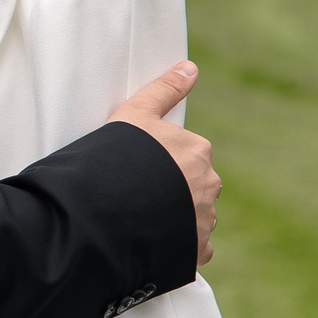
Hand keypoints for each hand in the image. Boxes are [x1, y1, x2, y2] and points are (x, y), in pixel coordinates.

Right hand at [106, 62, 218, 265]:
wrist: (108, 213)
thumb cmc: (118, 158)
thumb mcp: (134, 115)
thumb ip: (163, 91)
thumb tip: (191, 67)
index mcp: (198, 151)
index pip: (182, 155)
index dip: (156, 162)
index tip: (134, 170)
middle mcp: (209, 184)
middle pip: (191, 185)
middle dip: (170, 191)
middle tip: (133, 195)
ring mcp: (205, 219)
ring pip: (193, 216)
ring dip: (174, 218)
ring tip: (138, 221)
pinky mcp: (197, 250)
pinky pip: (192, 246)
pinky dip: (177, 244)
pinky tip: (152, 242)